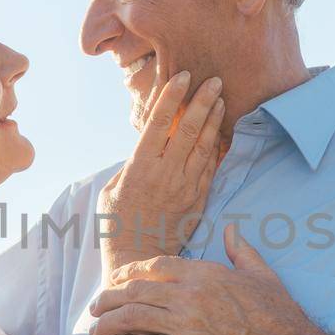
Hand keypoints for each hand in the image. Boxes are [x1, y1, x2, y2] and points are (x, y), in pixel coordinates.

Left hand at [88, 223, 333, 334]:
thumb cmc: (279, 315)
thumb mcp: (261, 274)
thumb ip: (240, 250)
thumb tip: (230, 230)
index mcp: (204, 273)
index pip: (154, 266)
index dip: (129, 273)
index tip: (116, 280)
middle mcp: (189, 296)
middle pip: (134, 291)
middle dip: (108, 299)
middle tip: (94, 307)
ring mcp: (185, 326)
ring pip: (130, 319)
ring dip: (105, 325)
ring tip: (94, 331)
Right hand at [97, 71, 223, 274]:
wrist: (138, 258)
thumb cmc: (117, 222)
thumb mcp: (112, 188)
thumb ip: (130, 165)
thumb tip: (144, 146)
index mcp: (140, 167)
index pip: (159, 123)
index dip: (172, 97)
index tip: (183, 76)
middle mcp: (165, 173)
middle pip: (188, 129)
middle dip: (202, 101)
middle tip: (214, 80)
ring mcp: (185, 187)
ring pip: (204, 145)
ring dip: (214, 119)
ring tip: (222, 98)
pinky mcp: (198, 199)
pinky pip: (211, 168)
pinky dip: (217, 147)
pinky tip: (222, 131)